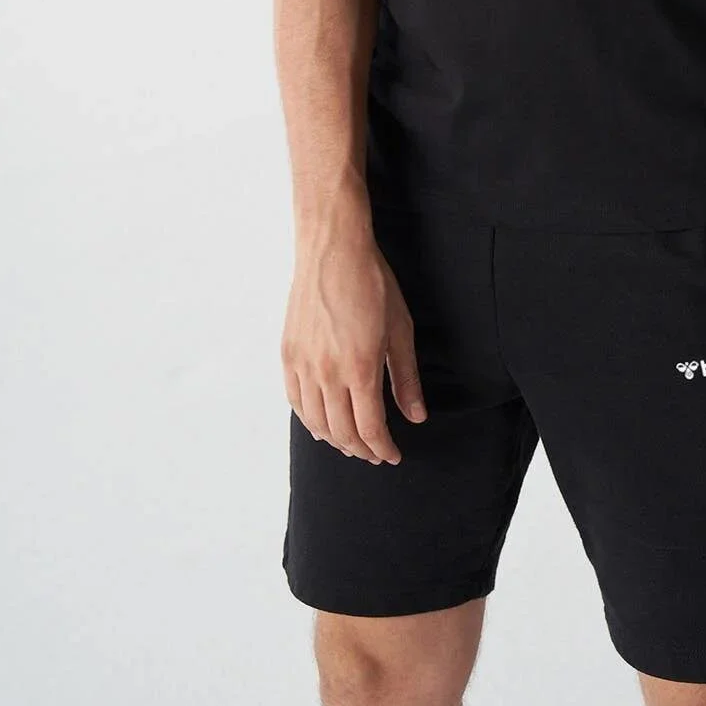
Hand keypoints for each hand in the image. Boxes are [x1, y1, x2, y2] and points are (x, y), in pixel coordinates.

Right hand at [282, 210, 428, 465]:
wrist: (333, 250)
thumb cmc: (371, 283)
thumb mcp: (400, 328)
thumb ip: (406, 377)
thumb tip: (416, 415)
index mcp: (360, 367)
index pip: (370, 428)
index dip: (383, 448)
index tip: (393, 455)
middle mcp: (327, 372)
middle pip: (343, 431)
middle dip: (362, 449)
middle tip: (376, 453)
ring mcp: (303, 365)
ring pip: (316, 422)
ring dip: (336, 440)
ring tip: (352, 443)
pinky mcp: (288, 354)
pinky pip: (296, 401)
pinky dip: (310, 421)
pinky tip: (322, 424)